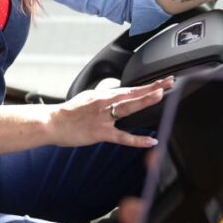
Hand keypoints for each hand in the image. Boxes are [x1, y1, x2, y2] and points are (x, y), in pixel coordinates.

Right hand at [48, 78, 173, 148]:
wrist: (53, 123)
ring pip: (127, 108)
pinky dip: (137, 139)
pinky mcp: (100, 132)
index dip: (148, 85)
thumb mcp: (88, 98)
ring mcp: (103, 117)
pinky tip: (150, 140)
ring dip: (143, 101)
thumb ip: (104, 96)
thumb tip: (116, 94)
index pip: (130, 88)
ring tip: (159, 96)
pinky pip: (122, 136)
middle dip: (152, 88)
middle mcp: (105, 102)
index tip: (163, 81)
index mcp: (103, 95)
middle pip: (132, 93)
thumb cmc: (70, 113)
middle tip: (169, 83)